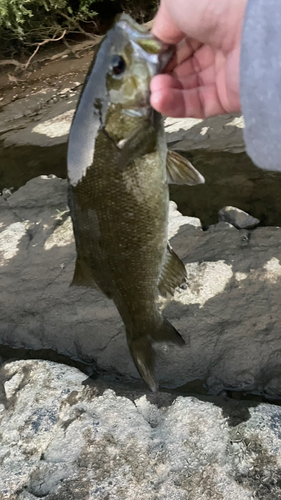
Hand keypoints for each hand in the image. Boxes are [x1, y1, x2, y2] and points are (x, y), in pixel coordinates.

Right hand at [151, 0, 245, 117]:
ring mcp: (222, 73)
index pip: (177, 43)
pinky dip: (175, 105)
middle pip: (180, 68)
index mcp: (206, 20)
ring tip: (152, 92)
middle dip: (159, 75)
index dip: (159, 54)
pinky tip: (159, 100)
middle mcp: (216, 47)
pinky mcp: (227, 97)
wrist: (251, 27)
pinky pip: (197, 105)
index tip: (144, 61)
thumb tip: (156, 44)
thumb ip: (162, 25)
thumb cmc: (216, 2)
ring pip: (186, 89)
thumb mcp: (177, 2)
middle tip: (145, 80)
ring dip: (164, 92)